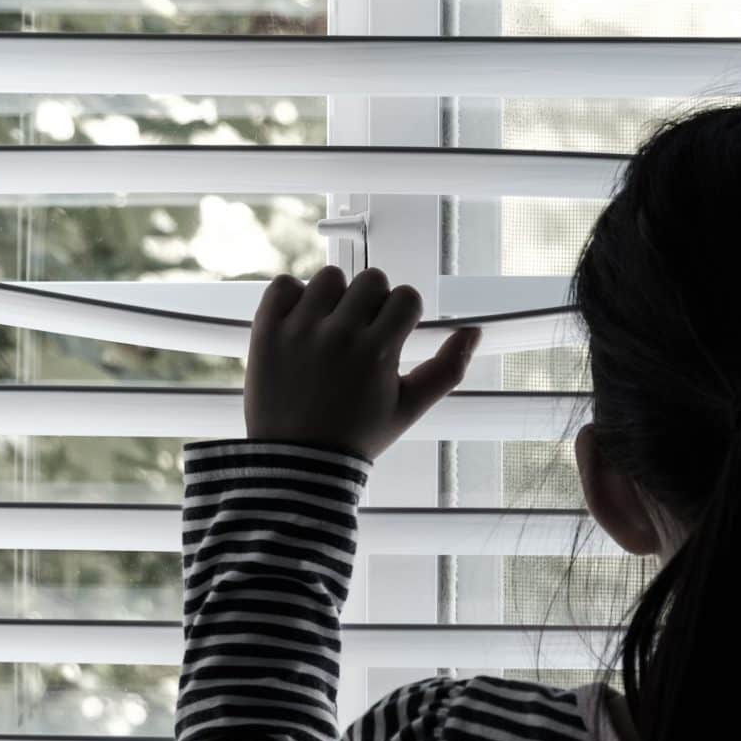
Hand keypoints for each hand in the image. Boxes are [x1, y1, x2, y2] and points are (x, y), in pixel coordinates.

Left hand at [244, 265, 482, 460]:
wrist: (296, 463)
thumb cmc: (357, 436)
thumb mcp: (409, 408)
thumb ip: (448, 369)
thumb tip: (475, 331)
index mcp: (378, 351)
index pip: (406, 297)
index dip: (402, 316)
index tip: (390, 337)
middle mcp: (339, 334)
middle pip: (371, 279)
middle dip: (372, 303)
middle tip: (361, 334)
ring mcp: (299, 329)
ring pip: (329, 277)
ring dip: (335, 298)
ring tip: (330, 330)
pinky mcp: (266, 330)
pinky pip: (284, 284)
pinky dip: (294, 298)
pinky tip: (302, 324)